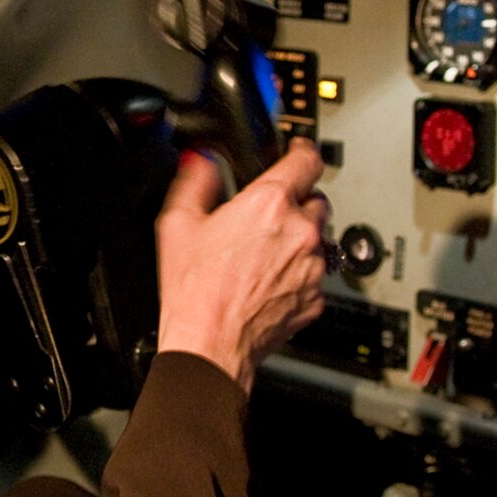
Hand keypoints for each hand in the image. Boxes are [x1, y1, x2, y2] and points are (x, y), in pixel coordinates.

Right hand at [152, 138, 329, 393]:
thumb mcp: (177, 224)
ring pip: (319, 239)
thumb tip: (201, 162)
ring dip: (299, 240)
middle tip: (268, 216)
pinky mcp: (317, 298)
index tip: (298, 151)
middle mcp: (301, 232)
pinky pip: (316, 275)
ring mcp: (313, 267)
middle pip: (316, 199)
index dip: (302, 150)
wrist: (210, 346)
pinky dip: (299, 274)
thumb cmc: (195, 292)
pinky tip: (268, 282)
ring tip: (264, 255)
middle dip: (296, 202)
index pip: (307, 160)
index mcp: (269, 204)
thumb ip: (194, 182)